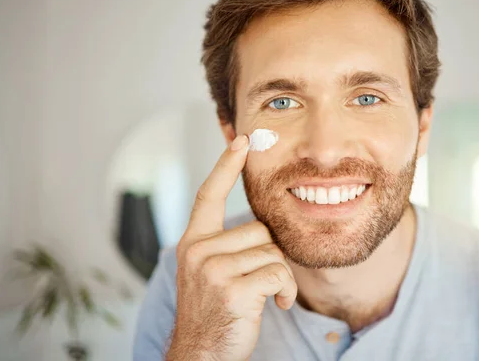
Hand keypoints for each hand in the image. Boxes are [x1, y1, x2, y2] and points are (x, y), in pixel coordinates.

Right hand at [166, 135, 297, 360]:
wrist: (202, 356)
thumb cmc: (215, 313)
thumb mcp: (210, 273)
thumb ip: (225, 245)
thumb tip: (261, 226)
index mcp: (192, 242)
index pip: (208, 195)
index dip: (226, 166)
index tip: (242, 140)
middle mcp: (197, 250)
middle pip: (259, 229)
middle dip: (269, 254)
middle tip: (259, 281)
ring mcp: (212, 269)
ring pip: (273, 251)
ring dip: (279, 276)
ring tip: (266, 296)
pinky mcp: (232, 288)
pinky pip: (279, 273)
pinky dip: (285, 291)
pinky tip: (276, 305)